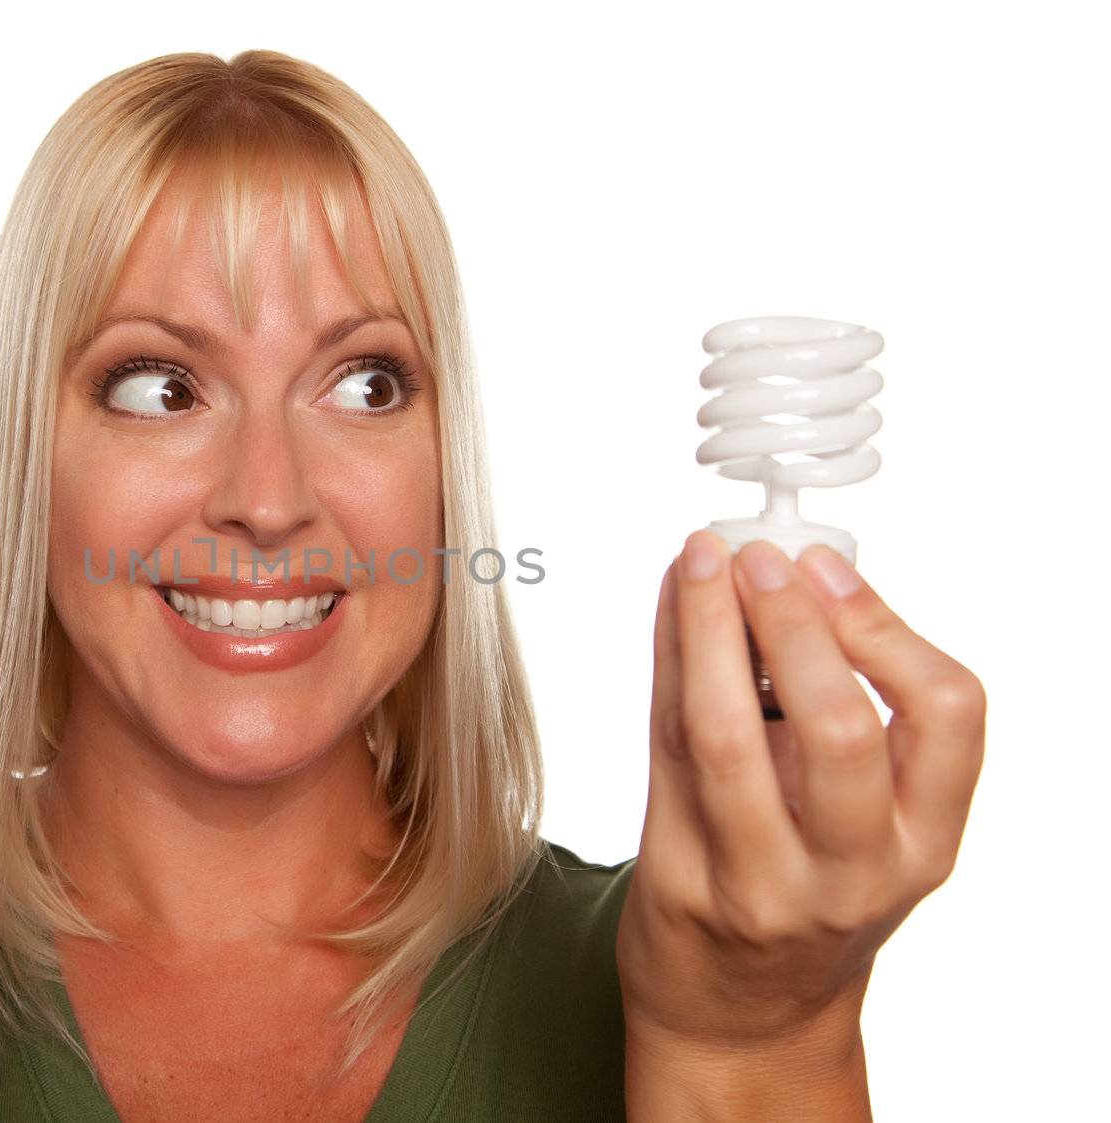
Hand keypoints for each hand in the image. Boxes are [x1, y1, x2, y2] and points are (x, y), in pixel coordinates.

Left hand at [618, 530, 985, 1053]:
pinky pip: (666, 747)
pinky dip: (666, 663)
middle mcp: (853, 872)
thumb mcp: (871, 823)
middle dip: (793, 623)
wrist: (743, 1011)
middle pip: (838, 729)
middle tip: (757, 556)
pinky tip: (669, 610)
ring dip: (707, 630)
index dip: (884, 626)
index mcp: (923, 842)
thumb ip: (852, 711)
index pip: (947, 716)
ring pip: (727, 736)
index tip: (826, 567)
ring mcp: (761, 884)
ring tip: (698, 561)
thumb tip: (796, 571)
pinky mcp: (680, 881)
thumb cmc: (811, 886)